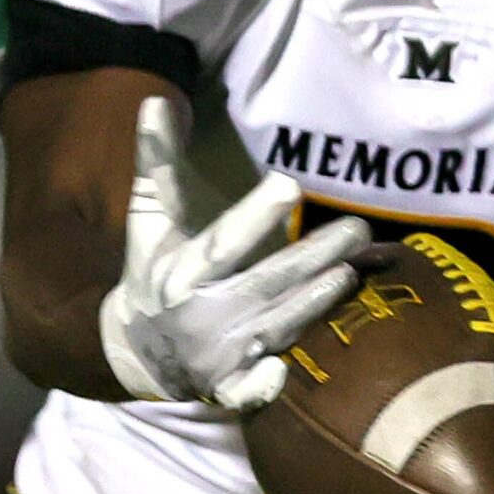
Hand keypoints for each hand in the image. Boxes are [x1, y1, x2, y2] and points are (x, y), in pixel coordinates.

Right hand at [99, 98, 368, 411]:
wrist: (136, 352)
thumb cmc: (153, 273)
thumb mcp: (149, 220)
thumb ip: (155, 164)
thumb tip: (155, 101)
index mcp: (180, 273)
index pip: (223, 243)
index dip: (254, 216)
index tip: (288, 185)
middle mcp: (201, 315)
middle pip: (264, 285)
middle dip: (311, 259)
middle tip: (357, 228)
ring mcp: (218, 355)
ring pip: (275, 328)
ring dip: (313, 304)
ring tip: (352, 270)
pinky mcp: (229, 386)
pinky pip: (246, 393)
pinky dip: (260, 387)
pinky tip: (282, 370)